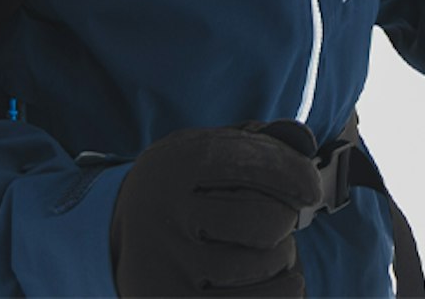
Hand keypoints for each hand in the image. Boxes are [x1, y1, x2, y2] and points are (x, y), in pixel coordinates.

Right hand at [111, 121, 322, 297]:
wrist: (113, 240)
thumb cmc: (181, 193)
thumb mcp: (199, 153)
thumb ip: (250, 143)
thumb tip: (304, 141)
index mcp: (175, 167)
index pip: (255, 164)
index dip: (296, 175)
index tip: (312, 189)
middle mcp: (168, 218)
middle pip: (268, 221)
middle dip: (287, 219)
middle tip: (279, 221)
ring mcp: (170, 270)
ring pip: (266, 265)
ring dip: (284, 257)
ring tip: (269, 251)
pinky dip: (284, 290)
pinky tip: (278, 280)